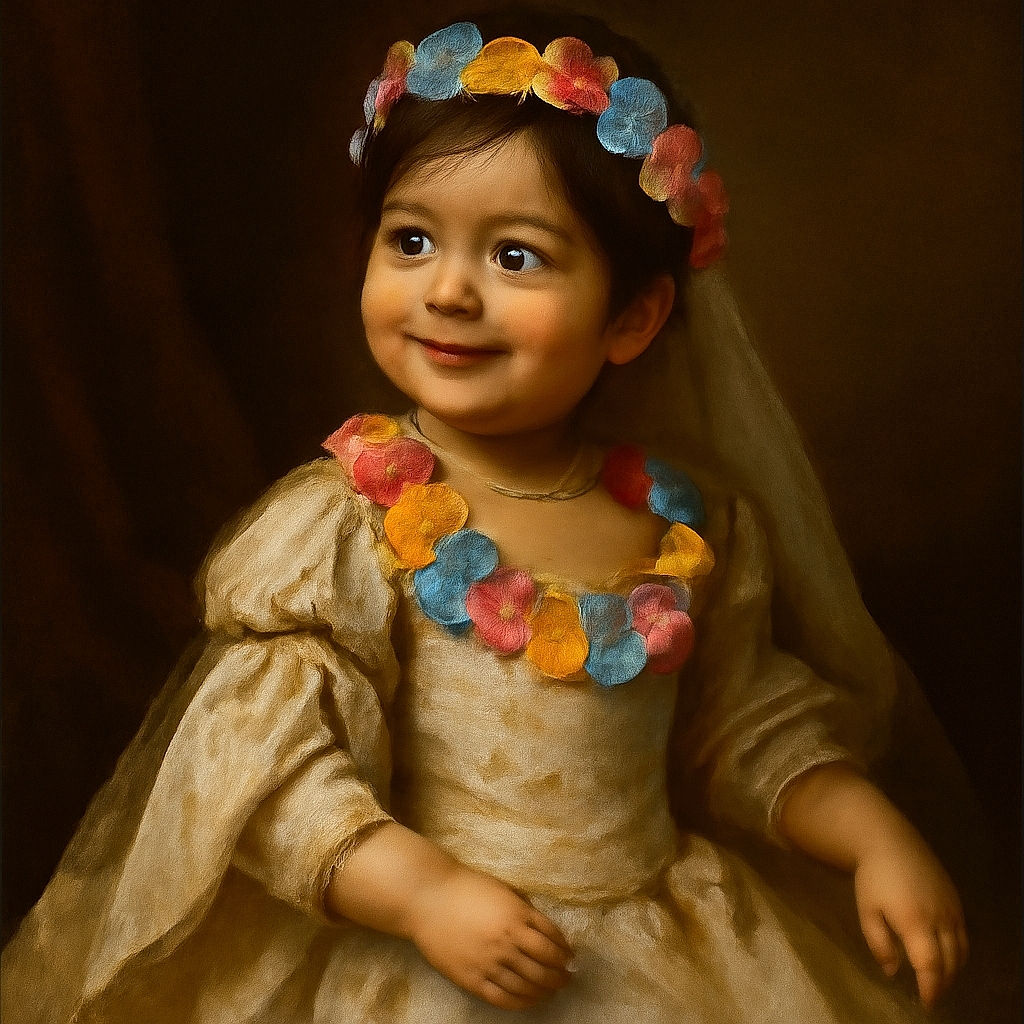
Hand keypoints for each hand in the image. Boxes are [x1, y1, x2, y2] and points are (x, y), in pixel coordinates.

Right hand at [406, 863, 574, 1010]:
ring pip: (528, 985)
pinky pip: (503, 997)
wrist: (428, 898)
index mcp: (517, 915)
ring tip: (552, 991)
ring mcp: (489, 962)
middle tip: (567, 978)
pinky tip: (529, 1000)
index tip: (571, 958)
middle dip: (561, 975)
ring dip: (545, 990)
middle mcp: (507, 940)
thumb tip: (545, 931)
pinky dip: (522, 1002)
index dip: (565, 952)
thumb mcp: (503, 890)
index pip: (553, 940)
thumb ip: (524, 910)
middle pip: (545, 966)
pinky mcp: (472, 978)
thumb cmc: (466, 888)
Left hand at [853, 826, 967, 1008]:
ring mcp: (951, 908)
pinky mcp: (956, 899)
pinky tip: (947, 955)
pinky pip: (964, 934)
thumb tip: (892, 972)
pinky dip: (960, 951)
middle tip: (931, 995)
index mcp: (915, 922)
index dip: (931, 988)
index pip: (930, 966)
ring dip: (953, 970)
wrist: (889, 840)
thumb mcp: (867, 910)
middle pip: (950, 962)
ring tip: (939, 979)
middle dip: (942, 983)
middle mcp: (940, 918)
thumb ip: (879, 944)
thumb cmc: (872, 877)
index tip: (926, 1002)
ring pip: (962, 950)